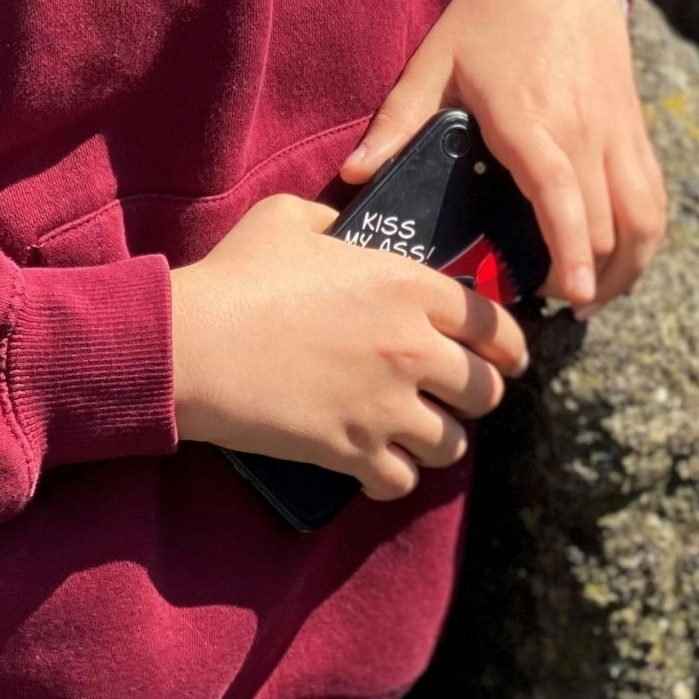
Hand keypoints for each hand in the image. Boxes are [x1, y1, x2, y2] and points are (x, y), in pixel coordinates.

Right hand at [170, 194, 528, 500]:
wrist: (191, 344)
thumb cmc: (237, 276)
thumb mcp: (289, 218)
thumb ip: (332, 217)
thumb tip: (341, 225)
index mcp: (409, 285)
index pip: (495, 323)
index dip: (507, 344)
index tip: (506, 356)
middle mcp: (413, 347)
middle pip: (487, 391)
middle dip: (475, 397)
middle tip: (456, 398)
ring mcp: (386, 404)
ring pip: (452, 444)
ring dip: (437, 440)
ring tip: (416, 434)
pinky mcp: (353, 450)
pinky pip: (402, 481)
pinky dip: (394, 478)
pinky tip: (378, 466)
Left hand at [340, 0, 665, 316]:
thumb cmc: (489, 16)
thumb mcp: (434, 61)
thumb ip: (397, 122)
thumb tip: (356, 176)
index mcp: (529, 118)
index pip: (561, 195)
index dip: (571, 251)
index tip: (571, 295)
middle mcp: (583, 129)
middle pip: (606, 223)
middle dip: (587, 277)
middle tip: (546, 303)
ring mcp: (616, 130)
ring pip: (643, 217)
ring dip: (627, 267)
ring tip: (591, 296)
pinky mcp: (635, 127)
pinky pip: (654, 195)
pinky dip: (645, 236)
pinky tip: (618, 259)